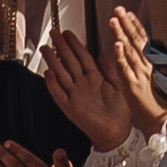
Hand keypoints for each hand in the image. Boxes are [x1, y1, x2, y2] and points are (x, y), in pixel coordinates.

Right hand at [38, 27, 131, 151]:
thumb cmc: (121, 112)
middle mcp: (83, 85)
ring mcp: (75, 95)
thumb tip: (106, 52)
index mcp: (96, 79)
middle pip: (70, 62)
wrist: (118, 133)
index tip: (68, 33)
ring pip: (61, 75)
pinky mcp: (70, 108)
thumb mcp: (119, 86)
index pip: (83, 57)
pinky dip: (53, 85)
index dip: (75, 44)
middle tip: (54, 33)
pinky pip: (59, 95)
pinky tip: (47, 74)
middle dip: (62, 47)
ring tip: (46, 49)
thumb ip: (112, 70)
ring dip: (53, 62)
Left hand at [104, 6, 162, 132]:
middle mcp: (146, 67)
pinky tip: (116, 45)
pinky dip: (120, 56)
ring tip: (114, 20)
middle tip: (118, 9)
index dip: (135, 26)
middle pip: (136, 41)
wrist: (160, 121)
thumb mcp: (148, 79)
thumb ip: (142, 65)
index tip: (128, 12)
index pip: (142, 41)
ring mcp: (140, 75)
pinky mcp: (132, 86)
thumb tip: (135, 51)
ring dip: (122, 34)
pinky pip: (125, 69)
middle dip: (126, 24)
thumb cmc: (154, 102)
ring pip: (129, 51)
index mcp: (149, 65)